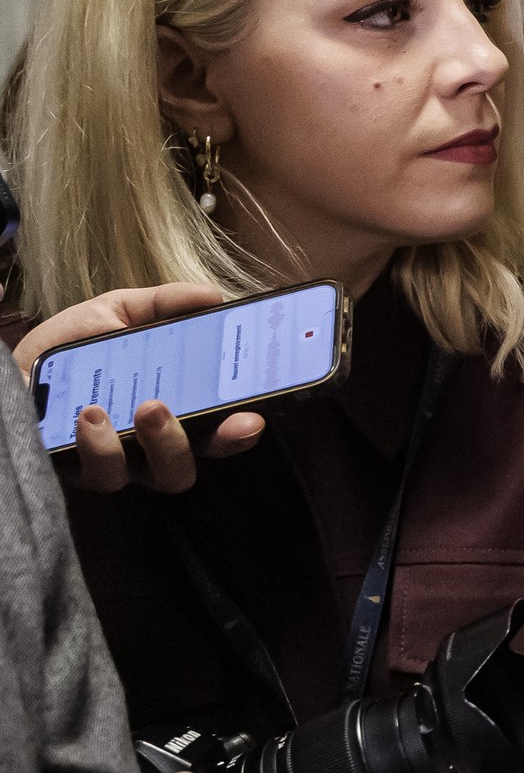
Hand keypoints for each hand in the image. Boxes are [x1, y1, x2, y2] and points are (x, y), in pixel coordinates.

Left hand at [18, 285, 266, 492]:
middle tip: (171, 407)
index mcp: (171, 413)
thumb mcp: (116, 313)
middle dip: (198, 445)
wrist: (9, 365)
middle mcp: (147, 448)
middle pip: (188, 468)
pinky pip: (99, 474)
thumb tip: (214, 295)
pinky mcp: (73, 471)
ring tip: (134, 407)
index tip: (250, 416)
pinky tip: (88, 415)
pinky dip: (99, 446)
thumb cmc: (67, 347)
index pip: (218, 433)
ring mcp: (113, 464)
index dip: (240, 433)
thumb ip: (163, 304)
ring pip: (154, 478)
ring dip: (154, 444)